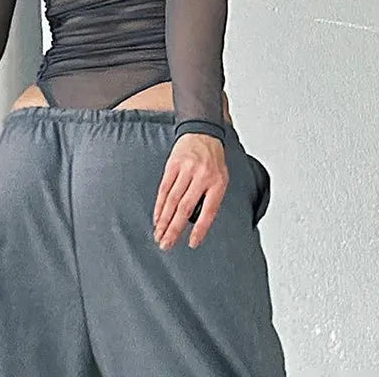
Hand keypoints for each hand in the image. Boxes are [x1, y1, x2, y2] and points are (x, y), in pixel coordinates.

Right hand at [152, 132, 227, 250]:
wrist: (203, 133)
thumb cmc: (213, 161)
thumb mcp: (221, 178)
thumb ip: (211, 199)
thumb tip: (195, 225)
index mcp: (218, 182)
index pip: (209, 211)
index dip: (200, 229)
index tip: (191, 244)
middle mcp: (202, 176)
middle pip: (185, 208)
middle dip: (174, 229)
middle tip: (166, 245)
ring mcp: (186, 170)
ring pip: (172, 200)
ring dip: (164, 221)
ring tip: (159, 236)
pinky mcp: (173, 165)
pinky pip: (164, 189)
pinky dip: (159, 206)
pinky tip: (157, 218)